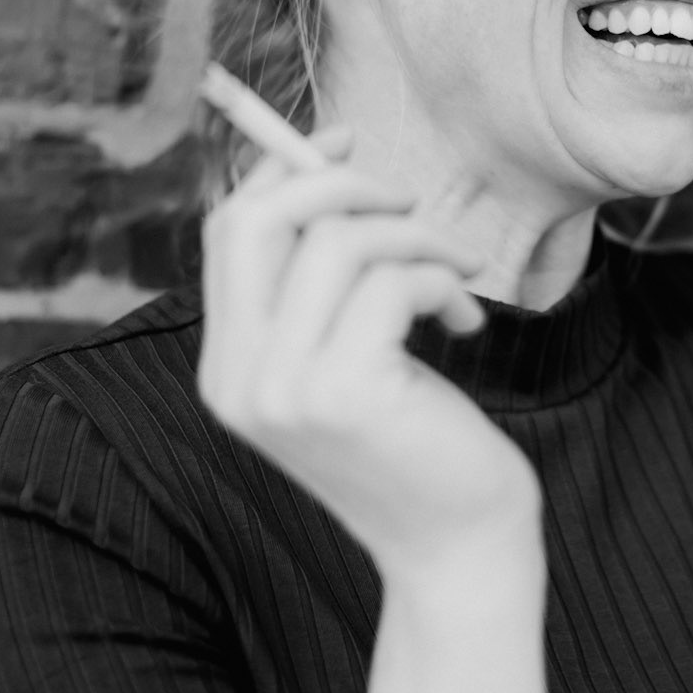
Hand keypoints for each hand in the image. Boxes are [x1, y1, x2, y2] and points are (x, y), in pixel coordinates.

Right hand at [198, 134, 542, 590]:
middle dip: (342, 186)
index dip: (285, 171)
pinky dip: (440, 281)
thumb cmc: (419, 443)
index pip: (228, 231)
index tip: (348, 141)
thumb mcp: (352, 356)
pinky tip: (464, 324)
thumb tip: (332, 156)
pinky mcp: (344, 395)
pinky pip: (390, 281)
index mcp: (228, 368)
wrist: (458, 551)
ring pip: (339, 242)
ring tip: (458, 275)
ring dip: (417, 238)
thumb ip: (324, 284)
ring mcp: (283, 391)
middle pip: (257, 221)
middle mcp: (237, 380)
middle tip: (412, 205)